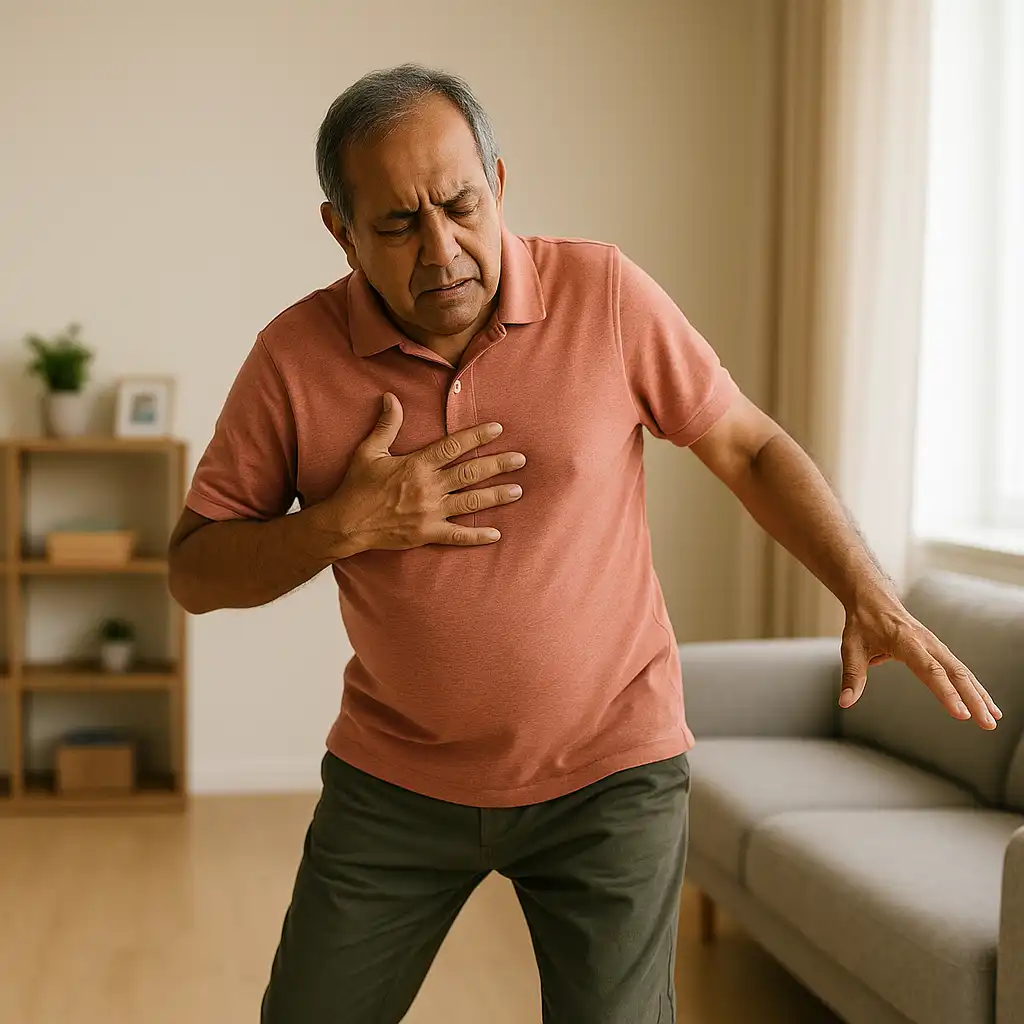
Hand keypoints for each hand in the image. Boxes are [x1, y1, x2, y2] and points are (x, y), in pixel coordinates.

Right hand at [315, 392, 525, 554]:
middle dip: (498, 465)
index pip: (453, 447)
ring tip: (517, 490)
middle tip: (521, 460)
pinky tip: (496, 534)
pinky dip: (477, 536)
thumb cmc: (357, 486)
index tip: (497, 429)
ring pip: (470, 502)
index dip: (476, 436)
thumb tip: (391, 397)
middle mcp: (428, 487)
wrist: (346, 523)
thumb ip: (386, 425)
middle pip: (470, 473)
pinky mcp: (427, 534)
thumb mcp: (369, 451)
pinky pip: (457, 536)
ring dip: (496, 496)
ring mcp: (430, 512)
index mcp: (416, 465)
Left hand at [839, 594, 1001, 728]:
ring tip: (992, 719)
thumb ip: (852, 676)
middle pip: (955, 673)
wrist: (873, 598)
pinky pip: (959, 669)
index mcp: (905, 641)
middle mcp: (926, 642)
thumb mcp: (851, 648)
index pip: (929, 670)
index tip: (961, 714)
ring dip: (979, 695)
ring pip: (962, 671)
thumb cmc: (861, 624)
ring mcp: (935, 645)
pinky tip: (985, 704)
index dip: (946, 692)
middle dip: (973, 699)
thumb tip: (845, 702)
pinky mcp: (938, 649)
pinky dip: (973, 686)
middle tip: (987, 724)